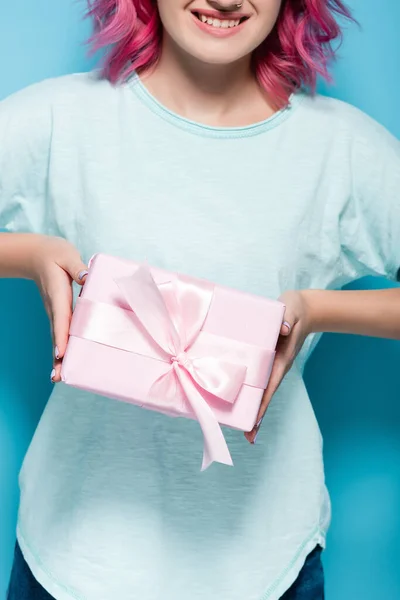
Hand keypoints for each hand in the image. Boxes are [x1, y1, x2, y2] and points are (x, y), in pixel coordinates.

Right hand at [30, 235, 87, 382]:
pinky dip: (62, 348)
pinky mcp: (58, 314)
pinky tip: (64, 363)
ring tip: (59, 377)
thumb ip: (77, 267)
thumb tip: (87, 277)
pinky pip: (60, 333)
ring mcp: (55, 313)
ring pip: (57, 337)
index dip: (61, 335)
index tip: (60, 352)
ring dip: (58, 357)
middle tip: (58, 376)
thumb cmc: (55, 254)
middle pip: (57, 335)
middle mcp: (55, 308)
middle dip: (58, 356)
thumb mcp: (67, 255)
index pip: (61, 318)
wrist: (36, 255)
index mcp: (59, 294)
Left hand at [244, 289, 312, 443]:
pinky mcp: (261, 355)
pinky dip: (245, 385)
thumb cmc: (296, 310)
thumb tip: (281, 329)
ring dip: (250, 404)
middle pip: (264, 394)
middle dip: (257, 414)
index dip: (263, 404)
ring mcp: (268, 363)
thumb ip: (288, 319)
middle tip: (248, 436)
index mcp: (282, 360)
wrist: (302, 308)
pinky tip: (232, 393)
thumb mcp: (292, 311)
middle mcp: (275, 366)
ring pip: (258, 387)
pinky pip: (252, 373)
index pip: (271, 386)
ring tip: (237, 425)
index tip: (256, 421)